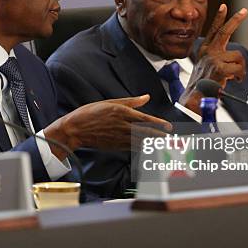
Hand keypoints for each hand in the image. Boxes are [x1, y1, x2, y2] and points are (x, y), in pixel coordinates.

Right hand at [45, 94, 172, 158]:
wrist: (75, 129)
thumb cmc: (90, 113)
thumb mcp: (110, 102)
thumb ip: (131, 102)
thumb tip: (146, 97)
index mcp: (121, 112)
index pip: (145, 119)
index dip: (159, 124)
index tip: (168, 127)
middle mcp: (122, 126)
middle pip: (146, 133)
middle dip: (160, 136)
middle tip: (172, 139)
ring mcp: (119, 137)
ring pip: (141, 142)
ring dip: (155, 144)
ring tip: (166, 145)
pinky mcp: (115, 146)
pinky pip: (133, 148)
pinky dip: (144, 149)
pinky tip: (151, 149)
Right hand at [180, 4, 247, 113]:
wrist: (193, 97)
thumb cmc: (200, 85)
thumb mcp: (204, 67)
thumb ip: (215, 58)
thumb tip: (233, 57)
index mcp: (204, 50)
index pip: (213, 31)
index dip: (219, 18)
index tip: (224, 6)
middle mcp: (208, 52)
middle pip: (225, 31)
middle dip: (235, 20)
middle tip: (244, 10)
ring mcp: (213, 59)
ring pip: (238, 56)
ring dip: (240, 68)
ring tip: (232, 76)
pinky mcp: (220, 68)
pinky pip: (239, 69)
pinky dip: (239, 76)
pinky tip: (231, 80)